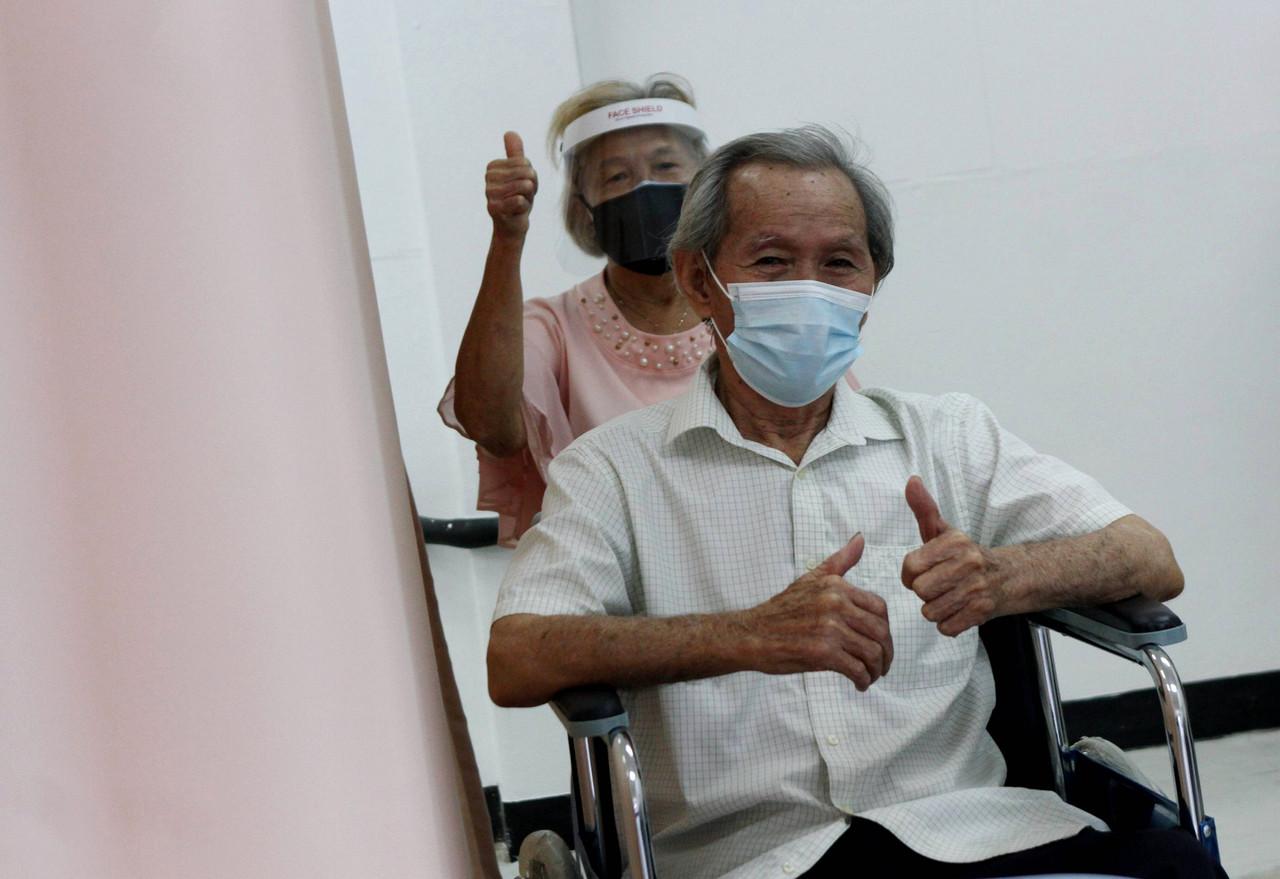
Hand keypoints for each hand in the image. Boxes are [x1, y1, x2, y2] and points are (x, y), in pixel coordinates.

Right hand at [485, 131, 537, 237]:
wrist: (512, 225)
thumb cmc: (517, 198)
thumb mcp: (520, 173)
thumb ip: (515, 153)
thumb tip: (510, 132)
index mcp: (493, 166)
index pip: (525, 162)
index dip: (531, 176)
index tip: (522, 186)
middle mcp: (488, 178)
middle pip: (526, 173)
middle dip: (531, 186)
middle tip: (523, 196)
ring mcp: (489, 193)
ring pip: (525, 186)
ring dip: (529, 198)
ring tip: (520, 202)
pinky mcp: (493, 208)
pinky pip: (519, 200)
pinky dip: (524, 207)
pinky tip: (516, 211)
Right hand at [740, 533, 893, 690]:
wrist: (751, 635)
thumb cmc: (781, 611)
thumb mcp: (810, 579)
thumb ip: (839, 561)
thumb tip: (860, 538)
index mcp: (836, 586)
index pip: (880, 608)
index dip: (886, 629)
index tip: (881, 642)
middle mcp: (835, 604)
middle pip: (880, 632)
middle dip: (886, 653)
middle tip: (882, 665)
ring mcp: (829, 629)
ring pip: (872, 652)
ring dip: (876, 669)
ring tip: (870, 676)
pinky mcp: (822, 653)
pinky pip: (856, 669)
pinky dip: (863, 679)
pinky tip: (859, 684)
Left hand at [901, 476, 1005, 635]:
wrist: (1009, 576)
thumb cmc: (965, 555)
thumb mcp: (944, 531)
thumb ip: (924, 508)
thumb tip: (911, 481)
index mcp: (955, 542)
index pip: (910, 566)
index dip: (911, 573)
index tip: (922, 571)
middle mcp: (968, 563)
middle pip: (920, 590)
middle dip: (925, 591)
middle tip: (938, 585)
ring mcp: (977, 589)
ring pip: (930, 611)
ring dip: (936, 608)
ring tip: (949, 597)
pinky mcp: (982, 613)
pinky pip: (946, 628)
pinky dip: (948, 623)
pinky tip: (958, 609)